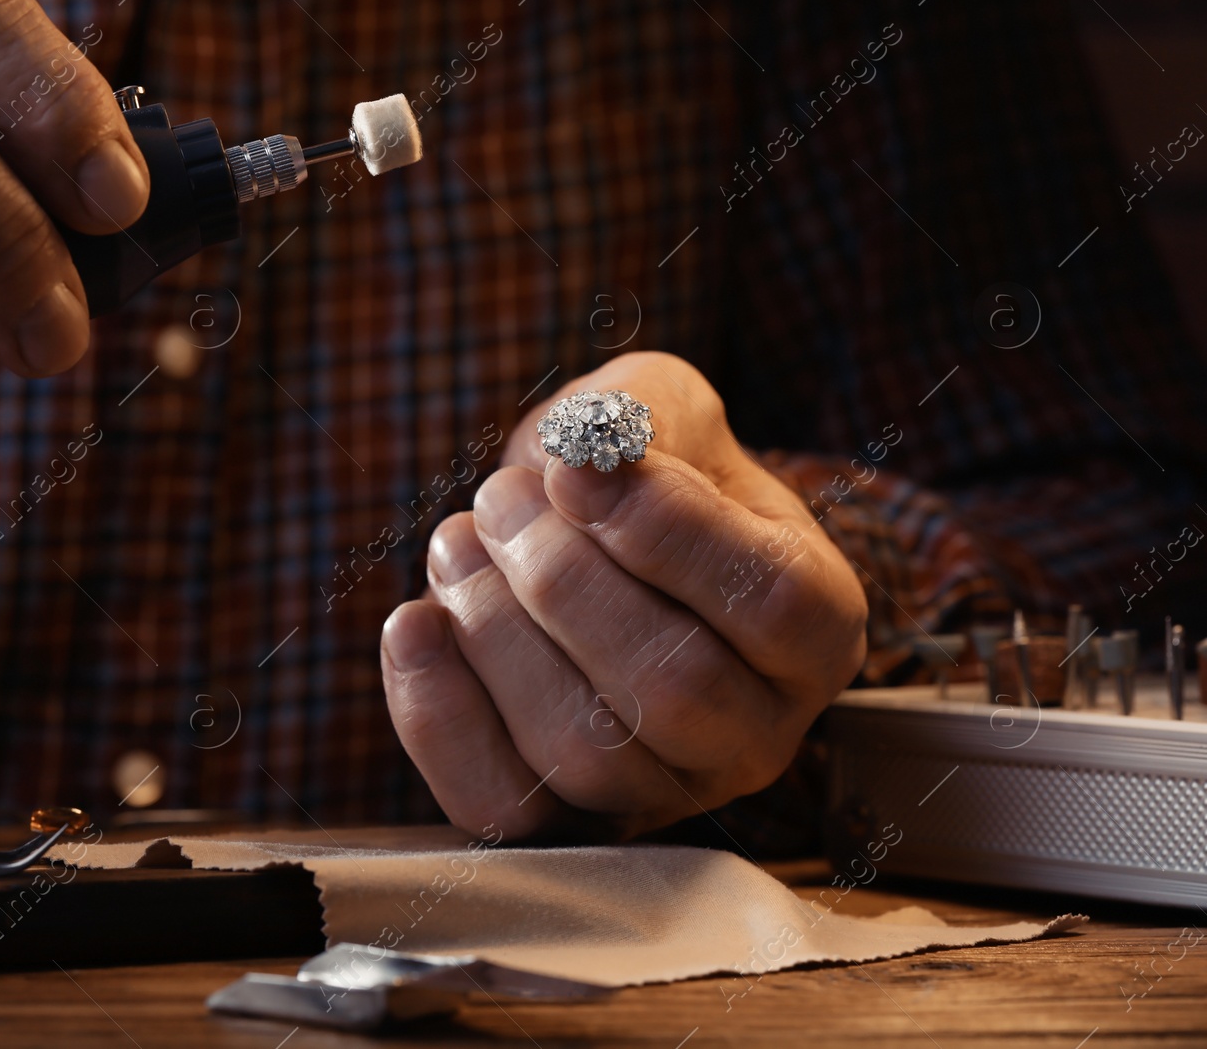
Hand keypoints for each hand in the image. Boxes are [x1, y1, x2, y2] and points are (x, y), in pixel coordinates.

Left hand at [381, 351, 867, 840]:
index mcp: (818, 629)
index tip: (573, 463)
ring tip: (458, 542)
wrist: (570, 540)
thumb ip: (639, 412)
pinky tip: (415, 622)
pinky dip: (438, 713)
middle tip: (500, 498)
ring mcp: (659, 793)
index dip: (666, 529)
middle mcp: (756, 733)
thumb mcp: (659, 409)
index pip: (773, 602)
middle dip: (562, 581)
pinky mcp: (559, 823)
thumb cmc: (629, 473)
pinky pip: (499, 805)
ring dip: (495, 632)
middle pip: (674, 688)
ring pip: (582, 752)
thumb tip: (589, 446)